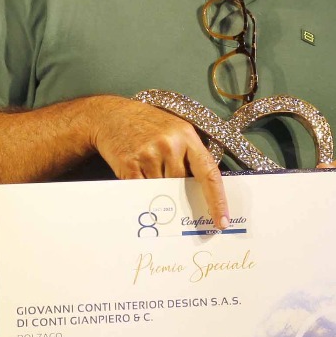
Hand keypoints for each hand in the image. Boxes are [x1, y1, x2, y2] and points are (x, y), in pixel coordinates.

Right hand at [90, 99, 228, 227]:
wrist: (112, 114)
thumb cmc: (149, 124)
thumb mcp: (176, 130)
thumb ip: (189, 156)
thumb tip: (200, 193)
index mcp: (187, 136)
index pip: (209, 174)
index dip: (217, 200)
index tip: (222, 222)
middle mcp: (170, 144)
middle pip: (181, 185)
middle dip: (176, 188)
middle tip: (165, 177)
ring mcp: (149, 153)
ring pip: (161, 189)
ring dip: (156, 187)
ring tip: (147, 168)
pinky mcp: (129, 163)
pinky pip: (142, 189)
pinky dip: (142, 188)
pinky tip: (137, 174)